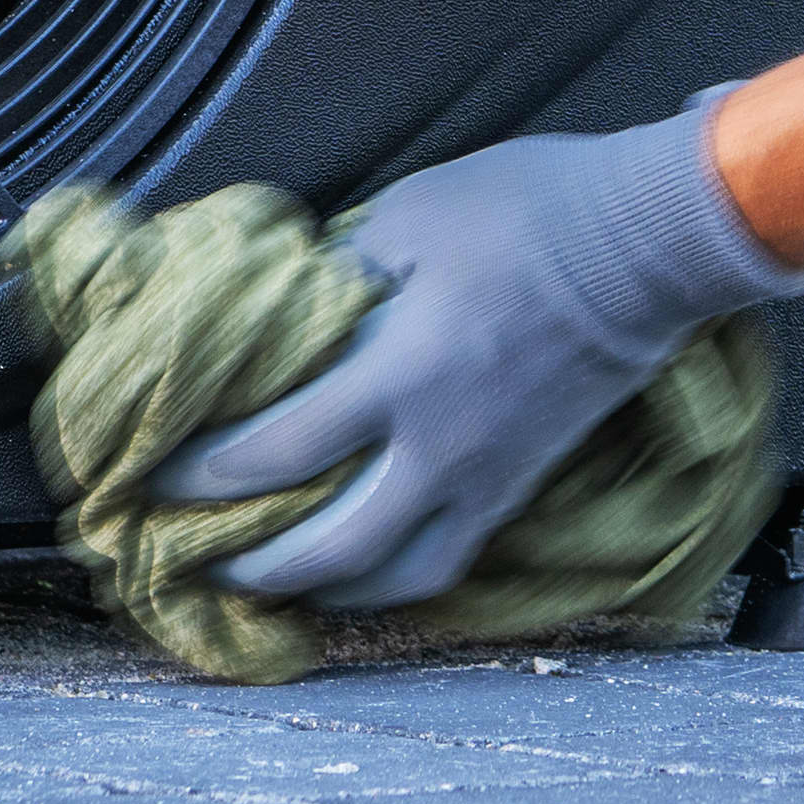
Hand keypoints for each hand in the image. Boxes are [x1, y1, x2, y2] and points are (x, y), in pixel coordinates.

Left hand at [154, 102, 801, 611]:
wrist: (648, 241)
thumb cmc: (530, 211)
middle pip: (332, 549)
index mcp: (402, 376)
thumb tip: (298, 309)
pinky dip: (401, 572)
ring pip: (401, 575)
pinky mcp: (526, 478)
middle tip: (199, 563)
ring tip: (285, 587)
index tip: (154, 475)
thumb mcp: (412, 213)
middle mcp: (441, 447)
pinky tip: (374, 561)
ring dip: (332, 592)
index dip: (204, 474)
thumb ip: (344, 272)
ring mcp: (489, 474)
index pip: (278, 450)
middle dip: (256, 567)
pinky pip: (454, 553)